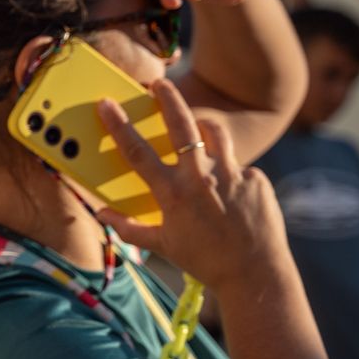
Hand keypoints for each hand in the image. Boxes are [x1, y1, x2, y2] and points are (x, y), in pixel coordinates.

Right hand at [95, 79, 290, 290]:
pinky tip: (232, 196)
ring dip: (205, 126)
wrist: (254, 274)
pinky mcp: (257, 179)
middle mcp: (201, 179)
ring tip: (199, 126)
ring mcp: (232, 176)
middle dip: (168, 99)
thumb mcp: (162, 246)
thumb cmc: (204, 261)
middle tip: (158, 84)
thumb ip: (128, 228)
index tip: (106, 105)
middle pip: (182, 125)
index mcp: (172, 194)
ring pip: (216, 134)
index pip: (138, 152)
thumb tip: (102, 214)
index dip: (118, 125)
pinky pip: (240, 168)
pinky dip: (232, 175)